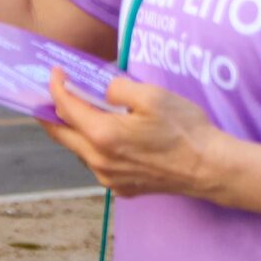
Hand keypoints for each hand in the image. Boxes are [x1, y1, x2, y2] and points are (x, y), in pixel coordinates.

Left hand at [37, 70, 231, 199]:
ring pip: (78, 151)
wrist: (209, 168)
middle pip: (61, 134)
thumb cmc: (184, 130)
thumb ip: (118, 88)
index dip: (56, 87)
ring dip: (74, 131)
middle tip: (51, 94)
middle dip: (51, 112)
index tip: (55, 73)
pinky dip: (93, 147)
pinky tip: (105, 135)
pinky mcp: (121, 188)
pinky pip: (97, 164)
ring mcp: (109, 178)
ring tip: (79, 111)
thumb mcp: (151, 96)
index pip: (65, 108)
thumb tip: (102, 90)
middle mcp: (98, 161)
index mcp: (102, 135)